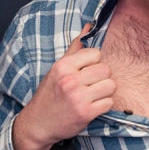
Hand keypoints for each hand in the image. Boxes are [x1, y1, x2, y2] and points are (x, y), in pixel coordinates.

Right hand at [12, 25, 116, 149]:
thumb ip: (75, 48)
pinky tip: (92, 107)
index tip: (86, 72)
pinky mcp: (85, 113)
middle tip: (91, 86)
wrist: (38, 123)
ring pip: (111, 86)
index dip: (94, 63)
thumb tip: (89, 26)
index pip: (96, 54)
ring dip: (105, 92)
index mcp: (63, 66)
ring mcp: (78, 97)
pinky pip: (109, 103)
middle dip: (101, 78)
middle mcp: (70, 80)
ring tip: (93, 95)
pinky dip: (103, 106)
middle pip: (106, 70)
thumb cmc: (50, 94)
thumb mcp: (58, 69)